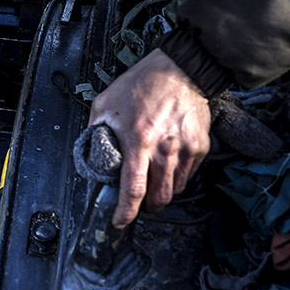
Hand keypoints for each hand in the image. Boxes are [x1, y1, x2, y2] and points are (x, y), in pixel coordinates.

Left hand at [89, 49, 210, 228]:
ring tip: (153, 183)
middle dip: (146, 207)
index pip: (132, 188)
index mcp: (138, 139)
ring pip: (175, 190)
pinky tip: (168, 167)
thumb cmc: (142, 84)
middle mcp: (164, 148)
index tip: (119, 221)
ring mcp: (185, 148)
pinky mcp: (200, 146)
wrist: (180, 69)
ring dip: (162, 193)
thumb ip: (95, 130)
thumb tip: (89, 151)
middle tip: (138, 204)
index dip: (125, 212)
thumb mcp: (106, 104)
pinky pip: (189, 175)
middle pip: (159, 197)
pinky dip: (177, 178)